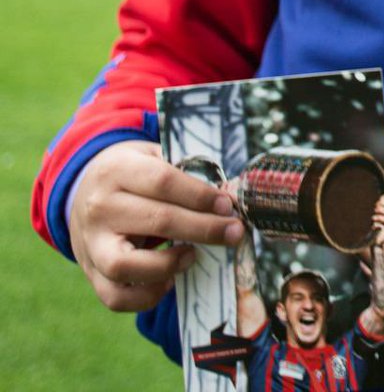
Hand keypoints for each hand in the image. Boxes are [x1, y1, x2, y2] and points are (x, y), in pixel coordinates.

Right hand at [68, 140, 245, 311]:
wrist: (80, 191)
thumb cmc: (130, 173)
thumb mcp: (149, 156)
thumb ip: (183, 171)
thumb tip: (227, 195)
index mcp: (117, 170)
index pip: (163, 182)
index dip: (200, 195)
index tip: (228, 205)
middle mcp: (100, 208)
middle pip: (157, 221)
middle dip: (204, 229)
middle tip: (234, 233)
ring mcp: (91, 244)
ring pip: (127, 265)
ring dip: (169, 264)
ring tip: (193, 256)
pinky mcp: (90, 273)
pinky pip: (116, 297)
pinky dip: (147, 296)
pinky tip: (170, 280)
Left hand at [371, 193, 383, 234]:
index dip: (383, 197)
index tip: (381, 199)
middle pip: (382, 201)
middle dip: (378, 203)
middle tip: (377, 206)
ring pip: (379, 208)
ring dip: (376, 209)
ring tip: (376, 211)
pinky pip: (379, 217)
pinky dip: (375, 217)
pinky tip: (375, 218)